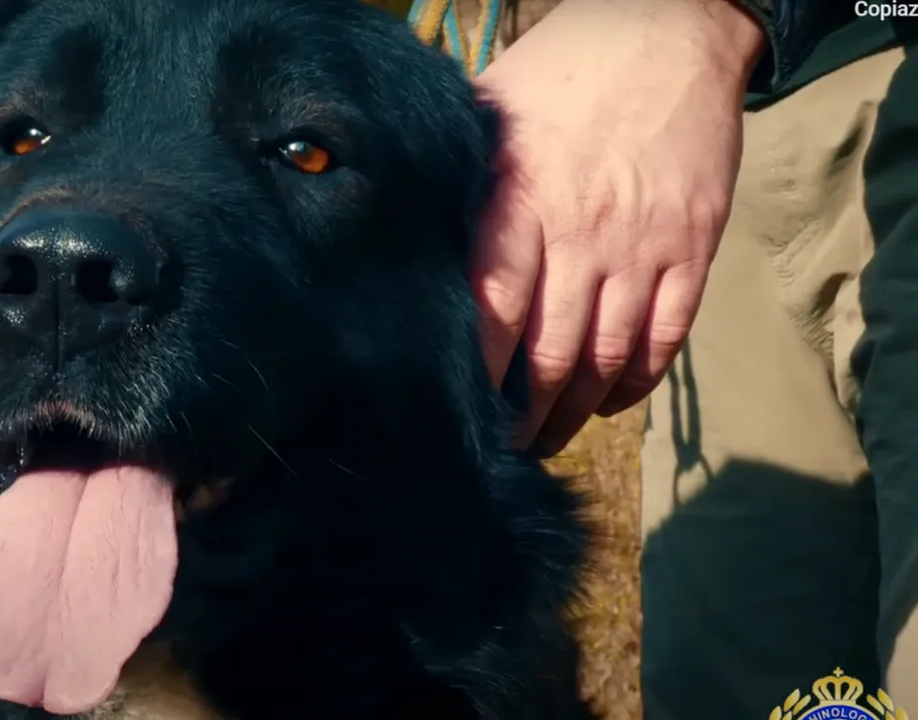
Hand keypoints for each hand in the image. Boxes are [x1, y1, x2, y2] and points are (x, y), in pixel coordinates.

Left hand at [471, 0, 764, 455]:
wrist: (673, 35)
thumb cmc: (566, 73)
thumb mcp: (494, 116)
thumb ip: (460, 183)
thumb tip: (412, 233)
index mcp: (522, 206)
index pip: (492, 312)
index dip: (478, 375)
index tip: (461, 410)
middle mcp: (583, 237)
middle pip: (551, 353)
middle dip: (526, 413)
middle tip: (505, 443)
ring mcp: (643, 248)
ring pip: (608, 356)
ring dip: (576, 410)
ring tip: (550, 435)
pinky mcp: (693, 250)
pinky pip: (667, 337)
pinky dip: (637, 380)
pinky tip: (611, 398)